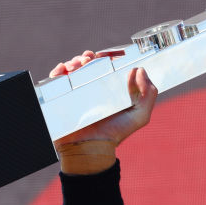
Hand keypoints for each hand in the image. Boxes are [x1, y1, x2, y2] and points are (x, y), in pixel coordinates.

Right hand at [50, 51, 158, 173]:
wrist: (92, 148)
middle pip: (88, 64)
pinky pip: (57, 79)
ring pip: (73, 68)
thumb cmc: (116, 133)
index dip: (107, 57)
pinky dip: (59, 70)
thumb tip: (141, 70)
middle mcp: (94, 89)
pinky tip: (64, 70)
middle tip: (89, 59)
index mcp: (111, 89)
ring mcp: (77, 92)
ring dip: (74, 61)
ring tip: (78, 65)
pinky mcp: (62, 98)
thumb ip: (148, 94)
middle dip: (88, 57)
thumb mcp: (140, 115)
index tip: (107, 56)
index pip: (107, 66)